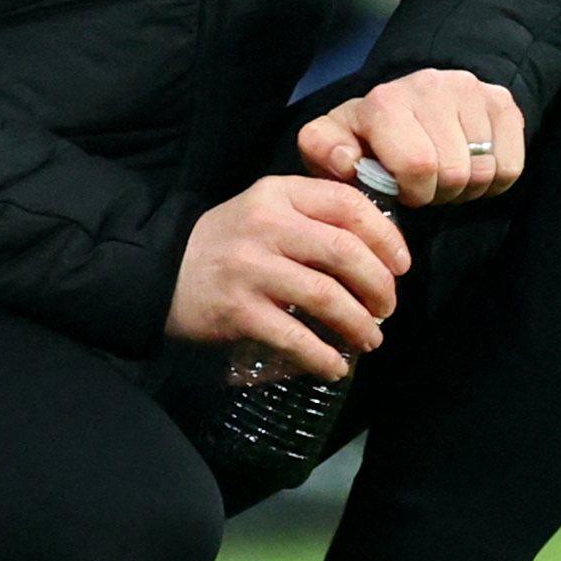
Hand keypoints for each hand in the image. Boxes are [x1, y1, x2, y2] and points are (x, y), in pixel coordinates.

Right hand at [169, 169, 410, 380]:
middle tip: (387, 308)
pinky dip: (322, 356)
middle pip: (345, 252)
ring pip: (326, 296)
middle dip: (379, 285)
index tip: (401, 265)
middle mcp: (266, 226)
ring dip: (358, 324)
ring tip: (369, 339)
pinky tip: (334, 366)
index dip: (386, 237)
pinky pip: (295, 337)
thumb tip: (379, 250)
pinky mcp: (238, 311)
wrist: (159, 272)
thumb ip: (312, 216)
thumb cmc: (226, 244)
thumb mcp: (265, 210)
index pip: (348, 204)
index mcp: (279, 194)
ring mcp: (251, 269)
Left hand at [299, 68, 525, 208]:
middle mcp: (431, 86)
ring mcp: (471, 90)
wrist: (414, 101)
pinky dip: (494, 181)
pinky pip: (511, 166)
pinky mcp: (502, 101)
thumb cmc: (369, 136)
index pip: (419, 166)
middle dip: (439, 193)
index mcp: (386, 101)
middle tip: (426, 186)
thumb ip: (323, 150)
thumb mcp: (335, 141)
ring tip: (445, 177)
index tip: (404, 190)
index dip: (414, 192)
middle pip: (455, 174)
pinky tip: (471, 168)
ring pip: (485, 172)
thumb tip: (344, 159)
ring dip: (466, 189)